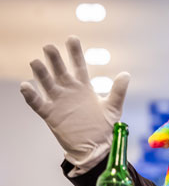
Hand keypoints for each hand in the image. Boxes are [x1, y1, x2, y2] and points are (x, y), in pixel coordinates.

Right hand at [19, 36, 130, 165]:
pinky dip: (31, 96)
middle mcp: (69, 91)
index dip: (75, 52)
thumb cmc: (105, 127)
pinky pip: (38, 103)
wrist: (97, 148)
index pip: (78, 65)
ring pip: (47, 84)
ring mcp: (59, 101)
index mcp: (84, 87)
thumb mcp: (113, 108)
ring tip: (35, 62)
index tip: (72, 38)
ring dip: (41, 74)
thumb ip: (118, 91)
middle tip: (49, 46)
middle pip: (60, 71)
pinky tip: (26, 86)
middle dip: (55, 59)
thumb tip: (126, 74)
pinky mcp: (51, 115)